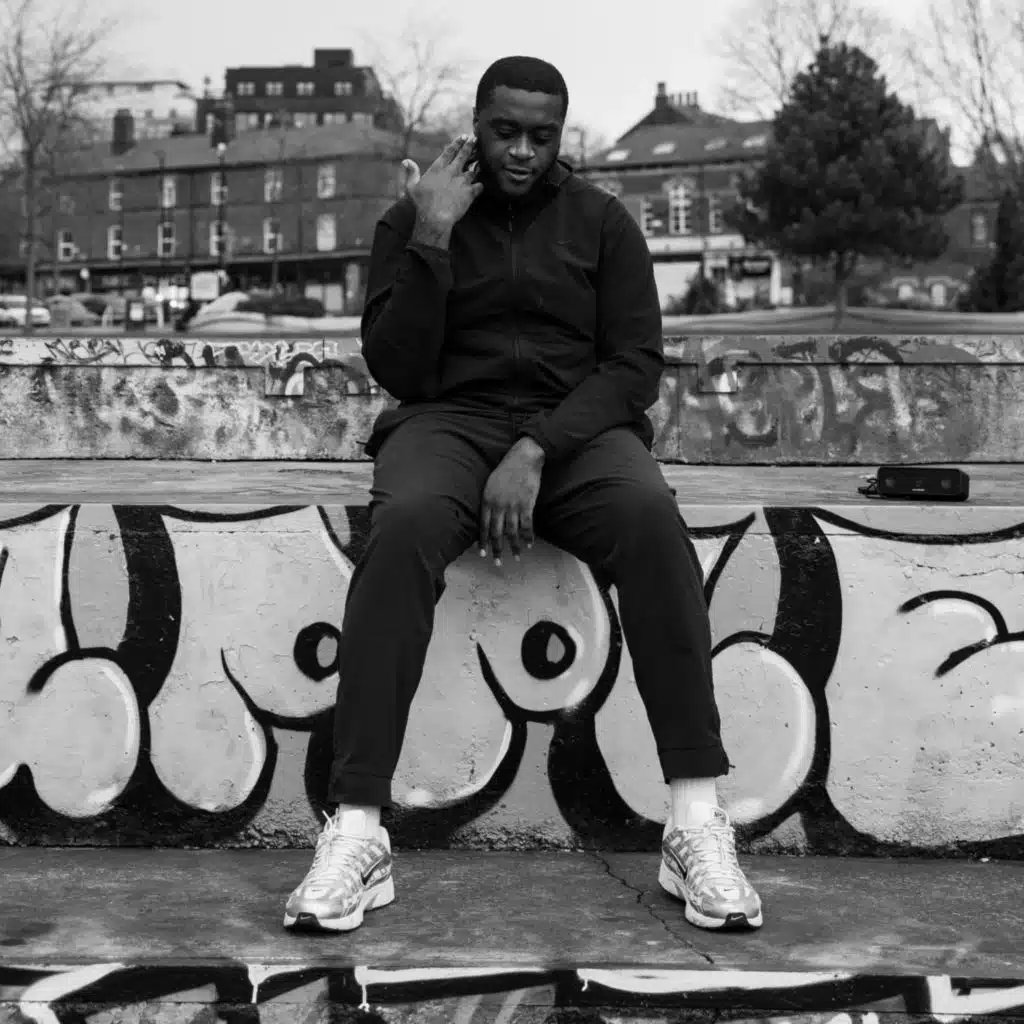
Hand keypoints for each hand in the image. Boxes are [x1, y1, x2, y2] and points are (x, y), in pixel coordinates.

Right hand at [402, 135, 482, 237]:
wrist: (435, 217)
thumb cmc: (421, 203)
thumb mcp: (411, 187)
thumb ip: (411, 173)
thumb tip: (406, 161)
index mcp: (438, 168)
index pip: (449, 151)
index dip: (457, 143)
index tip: (463, 136)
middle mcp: (452, 171)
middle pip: (463, 155)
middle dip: (469, 146)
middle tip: (475, 139)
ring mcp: (462, 181)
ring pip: (473, 170)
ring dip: (477, 166)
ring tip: (480, 162)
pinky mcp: (470, 193)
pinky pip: (479, 186)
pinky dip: (480, 186)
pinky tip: (480, 186)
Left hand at [479, 439, 544, 565]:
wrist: (523, 458)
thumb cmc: (506, 469)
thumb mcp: (490, 483)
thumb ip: (489, 500)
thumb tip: (488, 516)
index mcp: (487, 500)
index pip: (483, 526)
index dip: (483, 541)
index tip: (482, 553)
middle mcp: (498, 505)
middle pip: (496, 533)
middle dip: (497, 549)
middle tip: (497, 563)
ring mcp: (513, 506)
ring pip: (512, 532)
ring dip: (514, 547)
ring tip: (517, 557)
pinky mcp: (527, 504)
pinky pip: (527, 525)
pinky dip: (529, 536)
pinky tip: (530, 544)